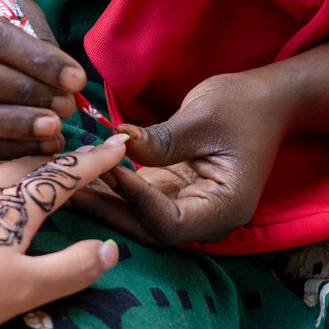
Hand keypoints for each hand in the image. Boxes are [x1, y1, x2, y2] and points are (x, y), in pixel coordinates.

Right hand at [0, 0, 87, 159]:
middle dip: (26, 94)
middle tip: (66, 108)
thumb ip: (34, 39)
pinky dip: (1, 148)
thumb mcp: (8, 16)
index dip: (38, 60)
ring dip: (13, 127)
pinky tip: (35, 146)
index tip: (76, 80)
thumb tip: (67, 81)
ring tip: (53, 130)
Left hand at [0, 136, 126, 328]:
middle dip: (50, 157)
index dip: (91, 164)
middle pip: (22, 166)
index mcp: (12, 207)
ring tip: (8, 163)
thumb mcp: (21, 290)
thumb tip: (110, 247)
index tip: (117, 146)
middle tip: (71, 151)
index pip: (61, 178)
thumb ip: (69, 268)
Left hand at [72, 71, 294, 246]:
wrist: (268, 100)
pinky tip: (78, 173)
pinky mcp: (173, 190)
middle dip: (107, 210)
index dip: (138, 201)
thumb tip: (119, 145)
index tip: (111, 169)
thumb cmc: (244, 105)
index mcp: (224, 207)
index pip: (171, 223)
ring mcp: (188, 206)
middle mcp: (206, 217)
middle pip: (148, 228)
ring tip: (59, 183)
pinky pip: (137, 198)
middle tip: (65, 189)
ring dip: (102, 201)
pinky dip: (111, 187)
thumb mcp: (204, 115)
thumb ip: (163, 139)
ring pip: (137, 216)